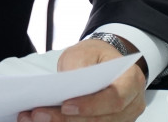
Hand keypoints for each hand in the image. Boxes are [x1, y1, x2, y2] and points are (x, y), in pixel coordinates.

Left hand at [18, 39, 147, 121]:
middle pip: (102, 120)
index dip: (91, 105)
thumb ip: (77, 67)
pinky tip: (45, 121)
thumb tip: (65, 88)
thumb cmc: (96, 56)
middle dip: (69, 120)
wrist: (103, 62)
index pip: (115, 98)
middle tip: (39, 115)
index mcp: (131, 80)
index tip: (65, 106)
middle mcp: (132, 104)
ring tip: (35, 119)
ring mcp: (123, 119)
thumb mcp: (85, 52)